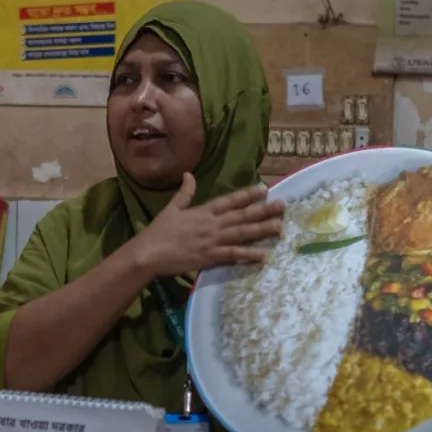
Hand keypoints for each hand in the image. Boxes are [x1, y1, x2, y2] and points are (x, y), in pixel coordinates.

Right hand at [128, 176, 282, 279]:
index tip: (264, 189)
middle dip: (263, 210)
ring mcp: (212, 241)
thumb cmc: (158, 232)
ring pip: (242, 233)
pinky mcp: (210, 257)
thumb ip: (184, 192)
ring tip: (279, 227)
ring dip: (261, 230)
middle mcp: (211, 224)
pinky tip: (263, 255)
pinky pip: (232, 255)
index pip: (229, 200)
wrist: (148, 253)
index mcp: (202, 211)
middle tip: (283, 206)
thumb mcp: (171, 208)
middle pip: (241, 216)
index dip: (247, 195)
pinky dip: (248, 255)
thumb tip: (188, 174)